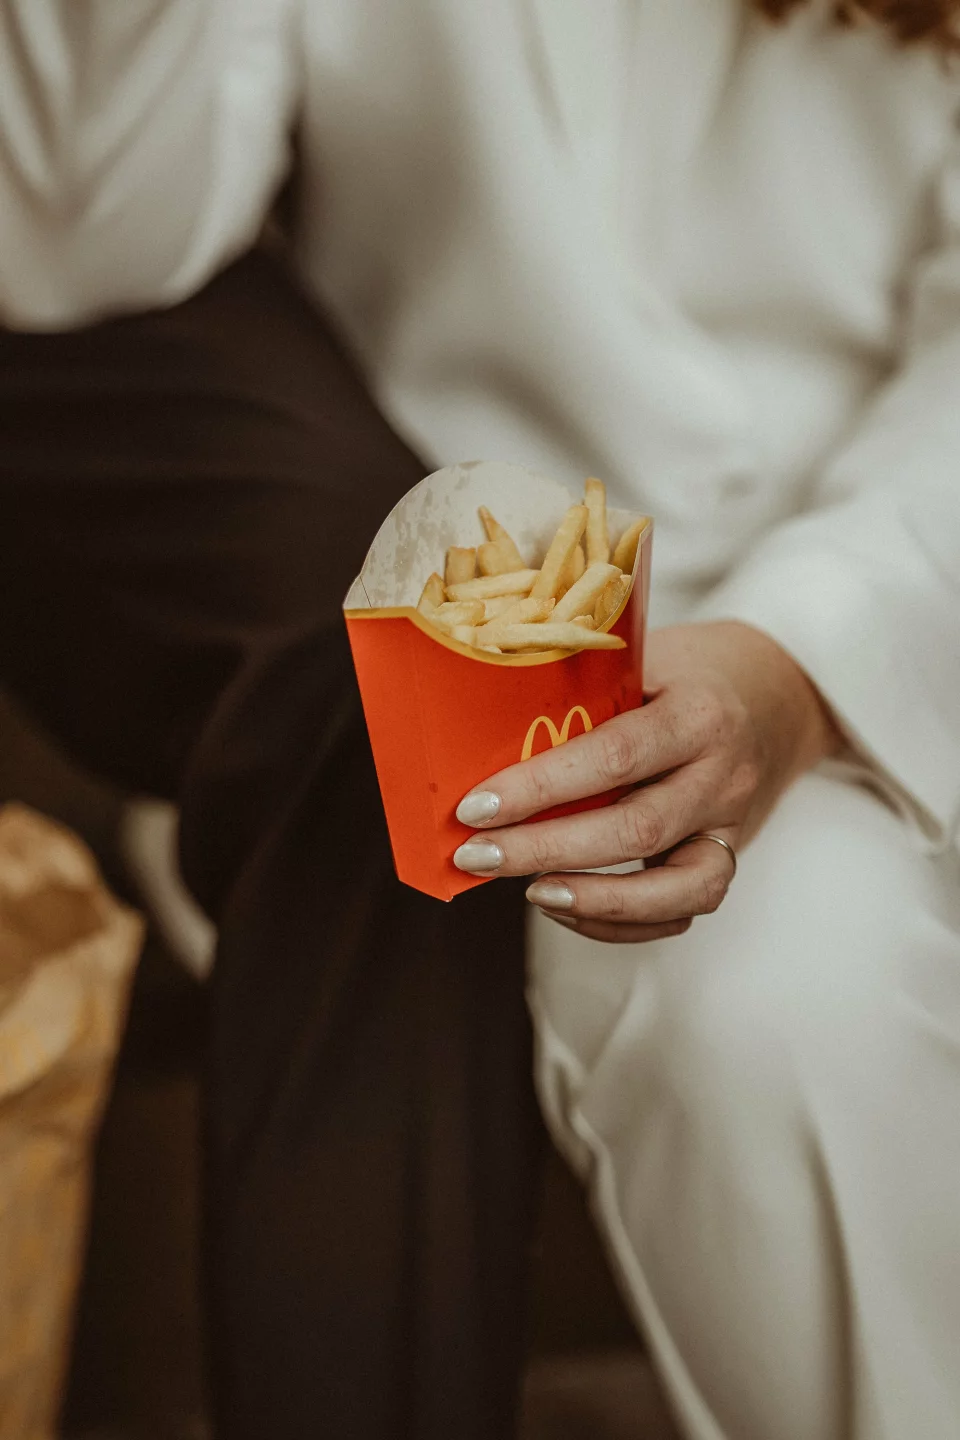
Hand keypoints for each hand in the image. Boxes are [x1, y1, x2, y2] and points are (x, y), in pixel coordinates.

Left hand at [453, 622, 841, 942]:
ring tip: (528, 892)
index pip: (615, 757)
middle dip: (544, 849)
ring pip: (675, 889)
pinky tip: (562, 902)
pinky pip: (679, 911)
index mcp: (700, 713)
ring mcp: (730, 825)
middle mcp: (724, 775)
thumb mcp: (644, 658)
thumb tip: (480, 740)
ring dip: (593, 900)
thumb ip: (587, 694)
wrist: (775, 693)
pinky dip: (618, 921)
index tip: (476, 806)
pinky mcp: (725, 858)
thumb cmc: (686, 671)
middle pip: (635, 830)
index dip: (541, 787)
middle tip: (475, 855)